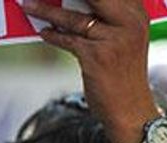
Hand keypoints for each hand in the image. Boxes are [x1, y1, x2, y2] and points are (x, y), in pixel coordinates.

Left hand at [22, 0, 157, 142]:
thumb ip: (107, 21)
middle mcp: (130, 23)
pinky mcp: (97, 56)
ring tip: (29, 6)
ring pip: (75, 19)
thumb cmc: (123, 75)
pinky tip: (43, 32)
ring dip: (47, 11)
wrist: (130, 109)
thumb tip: (71, 6)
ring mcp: (114, 39)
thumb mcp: (124, 41)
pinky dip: (53, 35)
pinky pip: (68, 40)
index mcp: (137, 15)